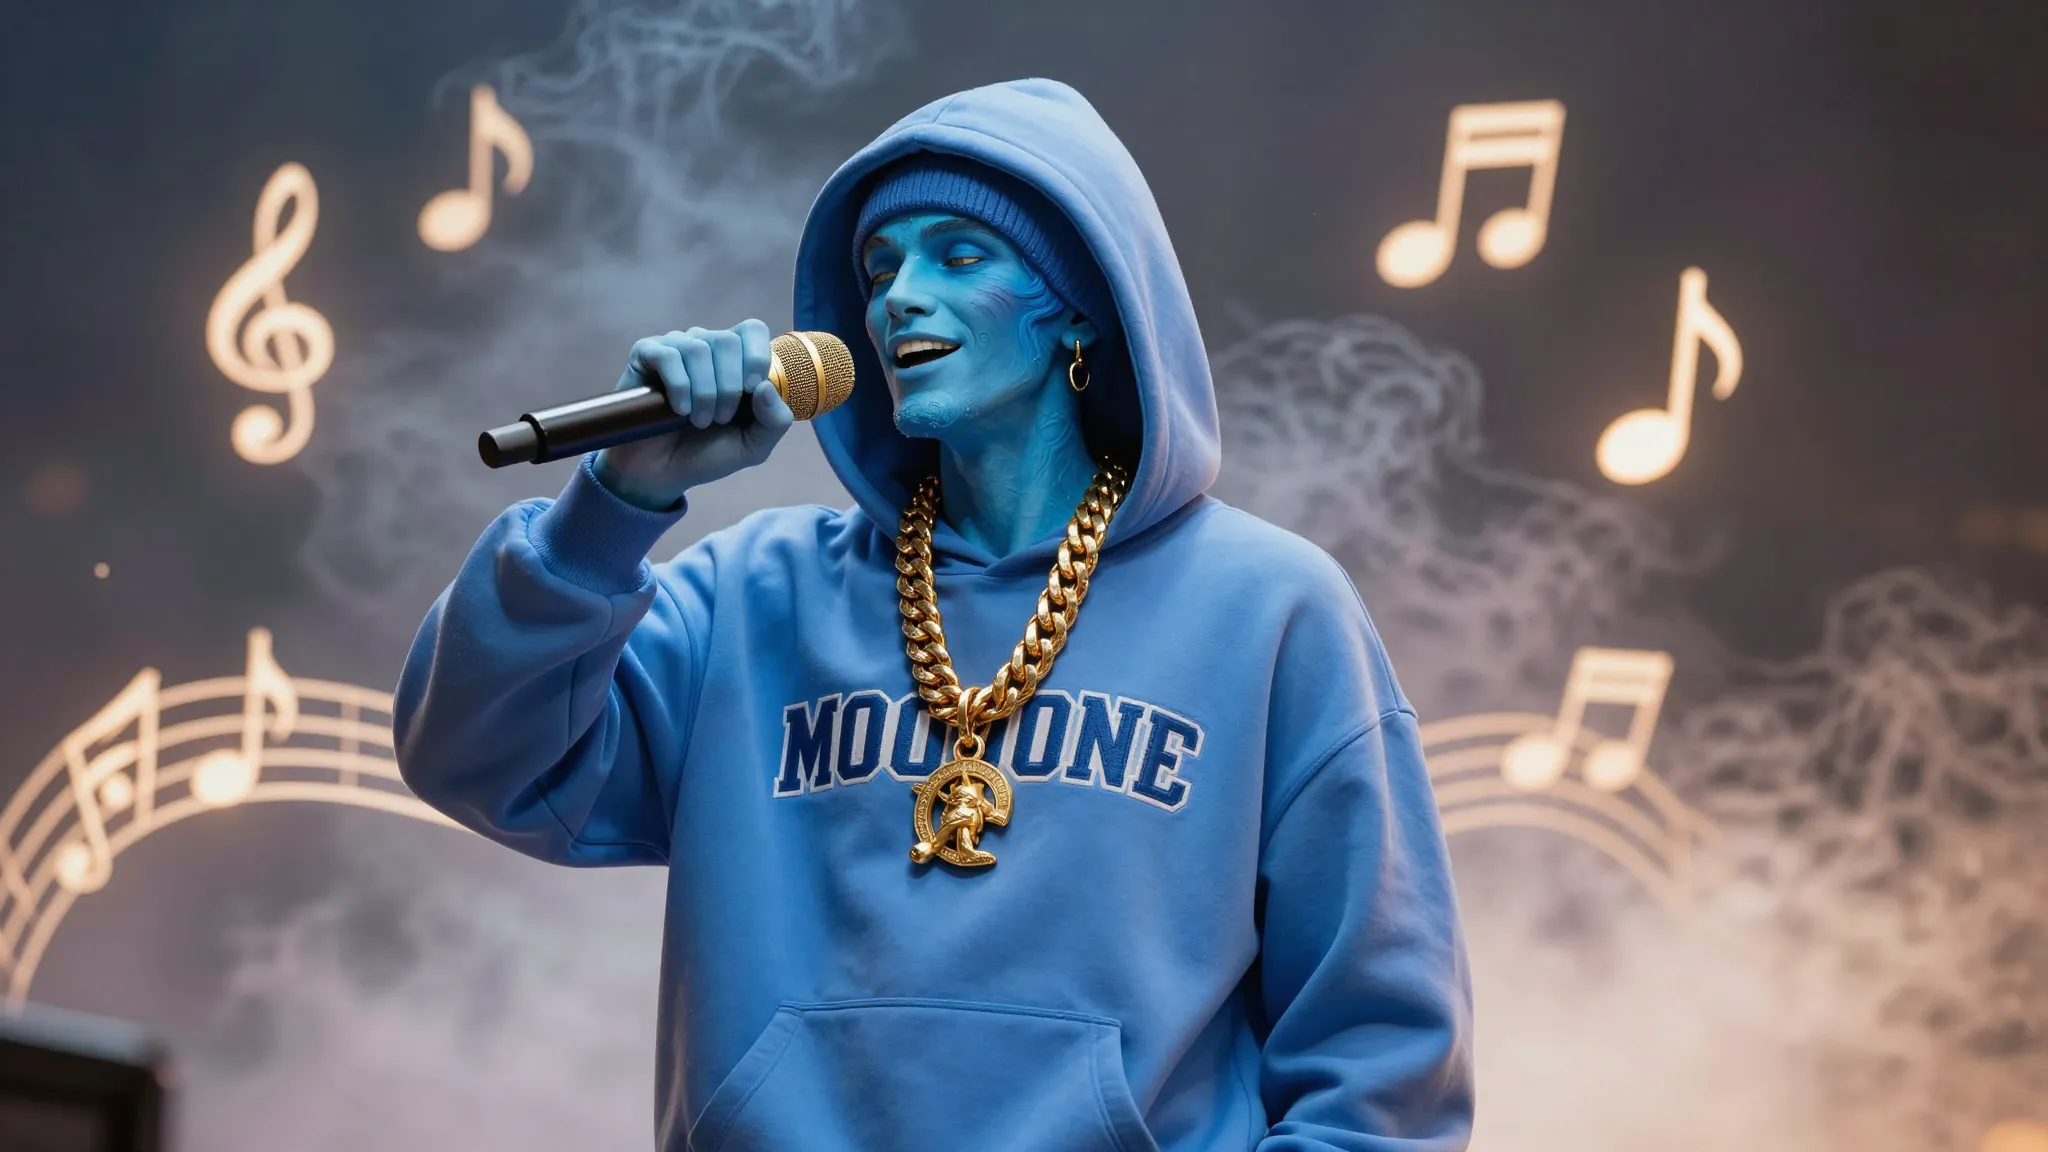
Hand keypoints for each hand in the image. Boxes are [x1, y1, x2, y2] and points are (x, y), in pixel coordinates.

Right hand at [591, 320, 794, 510]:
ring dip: (703, 391)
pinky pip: (667, 355)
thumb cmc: (707, 454)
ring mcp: (675, 348)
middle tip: (720, 418)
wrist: (661, 473)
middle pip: (726, 340)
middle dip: (728, 386)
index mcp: (735, 360)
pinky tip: (679, 409)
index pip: (752, 330)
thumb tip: (766, 387)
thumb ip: (774, 421)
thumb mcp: (753, 446)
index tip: (750, 390)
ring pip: (697, 348)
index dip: (756, 357)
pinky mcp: (645, 355)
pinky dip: (679, 386)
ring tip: (698, 420)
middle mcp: (705, 346)